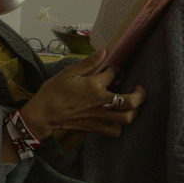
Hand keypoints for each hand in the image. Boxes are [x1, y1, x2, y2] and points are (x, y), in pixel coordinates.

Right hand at [21, 48, 146, 138]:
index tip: (112, 68)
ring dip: (134, 111)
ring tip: (132, 105)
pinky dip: (120, 127)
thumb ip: (89, 62)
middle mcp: (100, 101)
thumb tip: (104, 50)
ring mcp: (99, 116)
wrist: (43, 113)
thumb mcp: (69, 72)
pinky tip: (117, 119)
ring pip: (127, 118)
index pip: (113, 74)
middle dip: (140, 94)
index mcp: (94, 85)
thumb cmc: (53, 91)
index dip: (115, 68)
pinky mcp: (95, 127)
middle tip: (139, 89)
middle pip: (131, 101)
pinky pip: (114, 132)